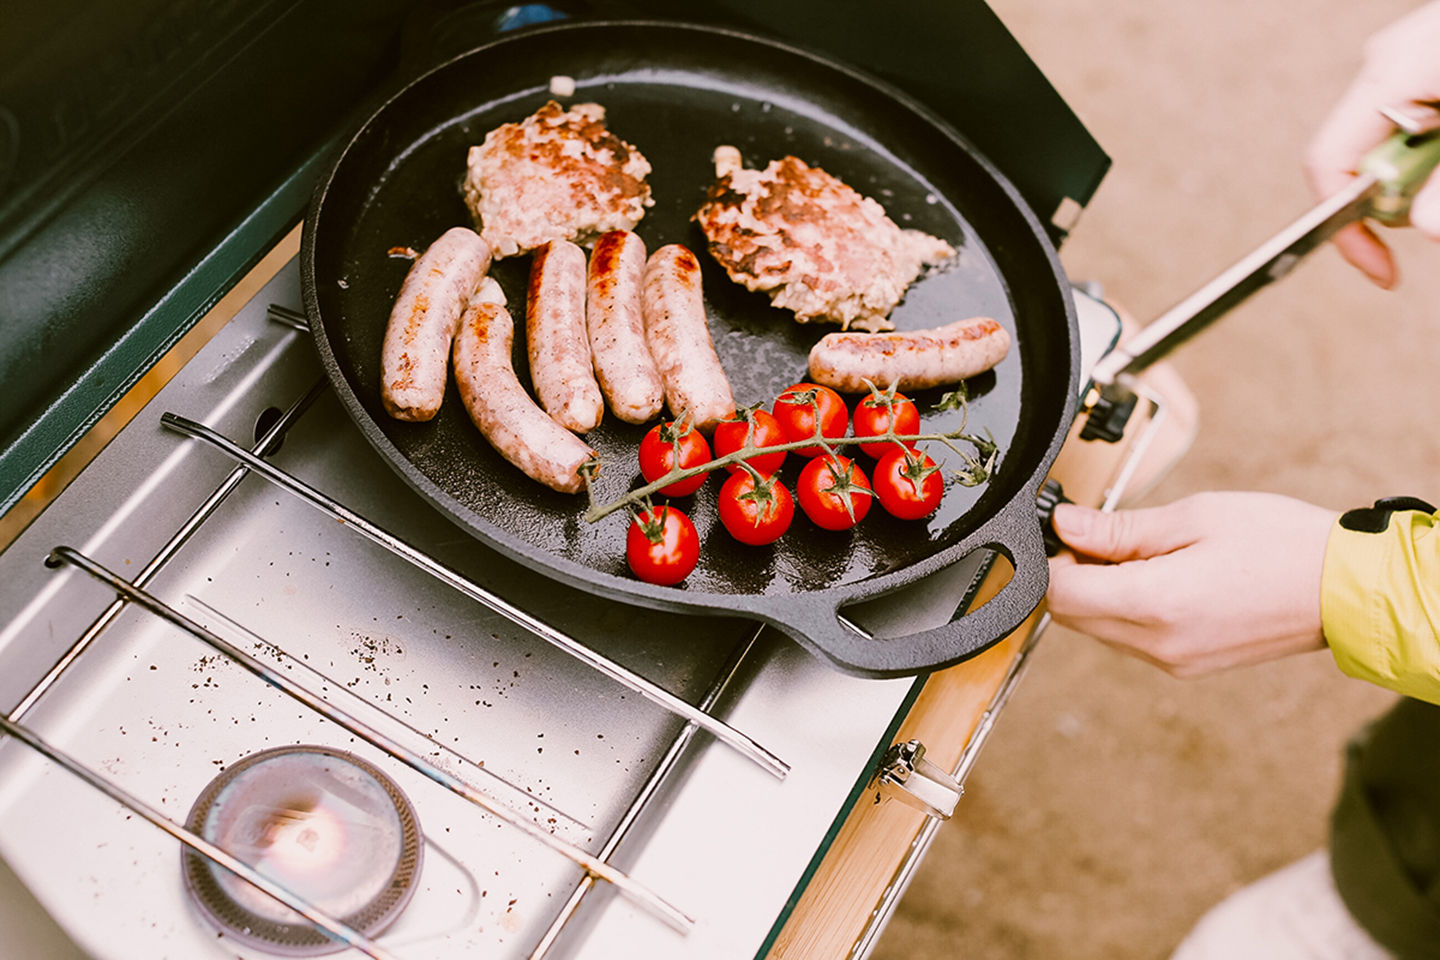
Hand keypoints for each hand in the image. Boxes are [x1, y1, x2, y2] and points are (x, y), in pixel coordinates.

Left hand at [1046, 492, 1335, 676]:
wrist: (1348, 590)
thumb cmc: (1282, 544)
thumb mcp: (1195, 517)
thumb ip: (1121, 529)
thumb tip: (1066, 526)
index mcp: (1156, 604)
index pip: (1062, 595)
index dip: (1054, 559)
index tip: (1070, 530)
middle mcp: (1159, 644)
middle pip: (1072, 617)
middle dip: (1072, 575)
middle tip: (1102, 536)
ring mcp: (1173, 662)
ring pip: (1098, 630)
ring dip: (1098, 594)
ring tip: (1140, 553)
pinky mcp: (1187, 666)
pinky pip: (1131, 640)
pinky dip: (1125, 610)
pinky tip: (1158, 577)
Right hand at [1305, 1, 1439, 286]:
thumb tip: (1426, 229)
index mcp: (1392, 73)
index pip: (1328, 162)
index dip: (1347, 226)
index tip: (1381, 267)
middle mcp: (1388, 64)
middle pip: (1363, 158)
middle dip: (1402, 197)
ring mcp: (1408, 60)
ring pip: (1394, 144)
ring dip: (1430, 171)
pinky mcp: (1430, 63)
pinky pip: (1415, 122)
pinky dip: (1438, 149)